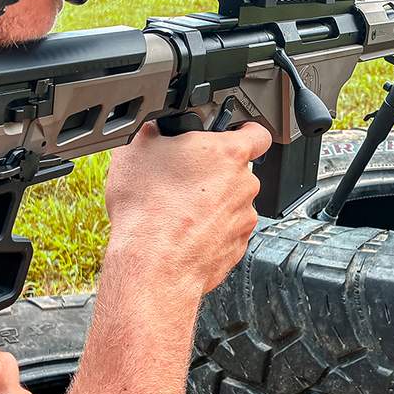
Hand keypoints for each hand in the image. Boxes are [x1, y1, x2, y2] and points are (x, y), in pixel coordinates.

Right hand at [104, 121, 272, 295]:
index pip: (257, 132)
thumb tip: (155, 128)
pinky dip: (210, 230)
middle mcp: (244, 184)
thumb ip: (156, 131)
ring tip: (179, 209)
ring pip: (232, 202)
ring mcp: (243, 217)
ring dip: (213, 203)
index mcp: (227, 153)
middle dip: (215, 172)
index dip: (243, 131)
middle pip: (238, 170)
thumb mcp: (136, 150)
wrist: (152, 265)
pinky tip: (184, 231)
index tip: (231, 135)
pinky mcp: (237, 246)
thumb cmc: (147, 210)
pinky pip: (227, 230)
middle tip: (184, 178)